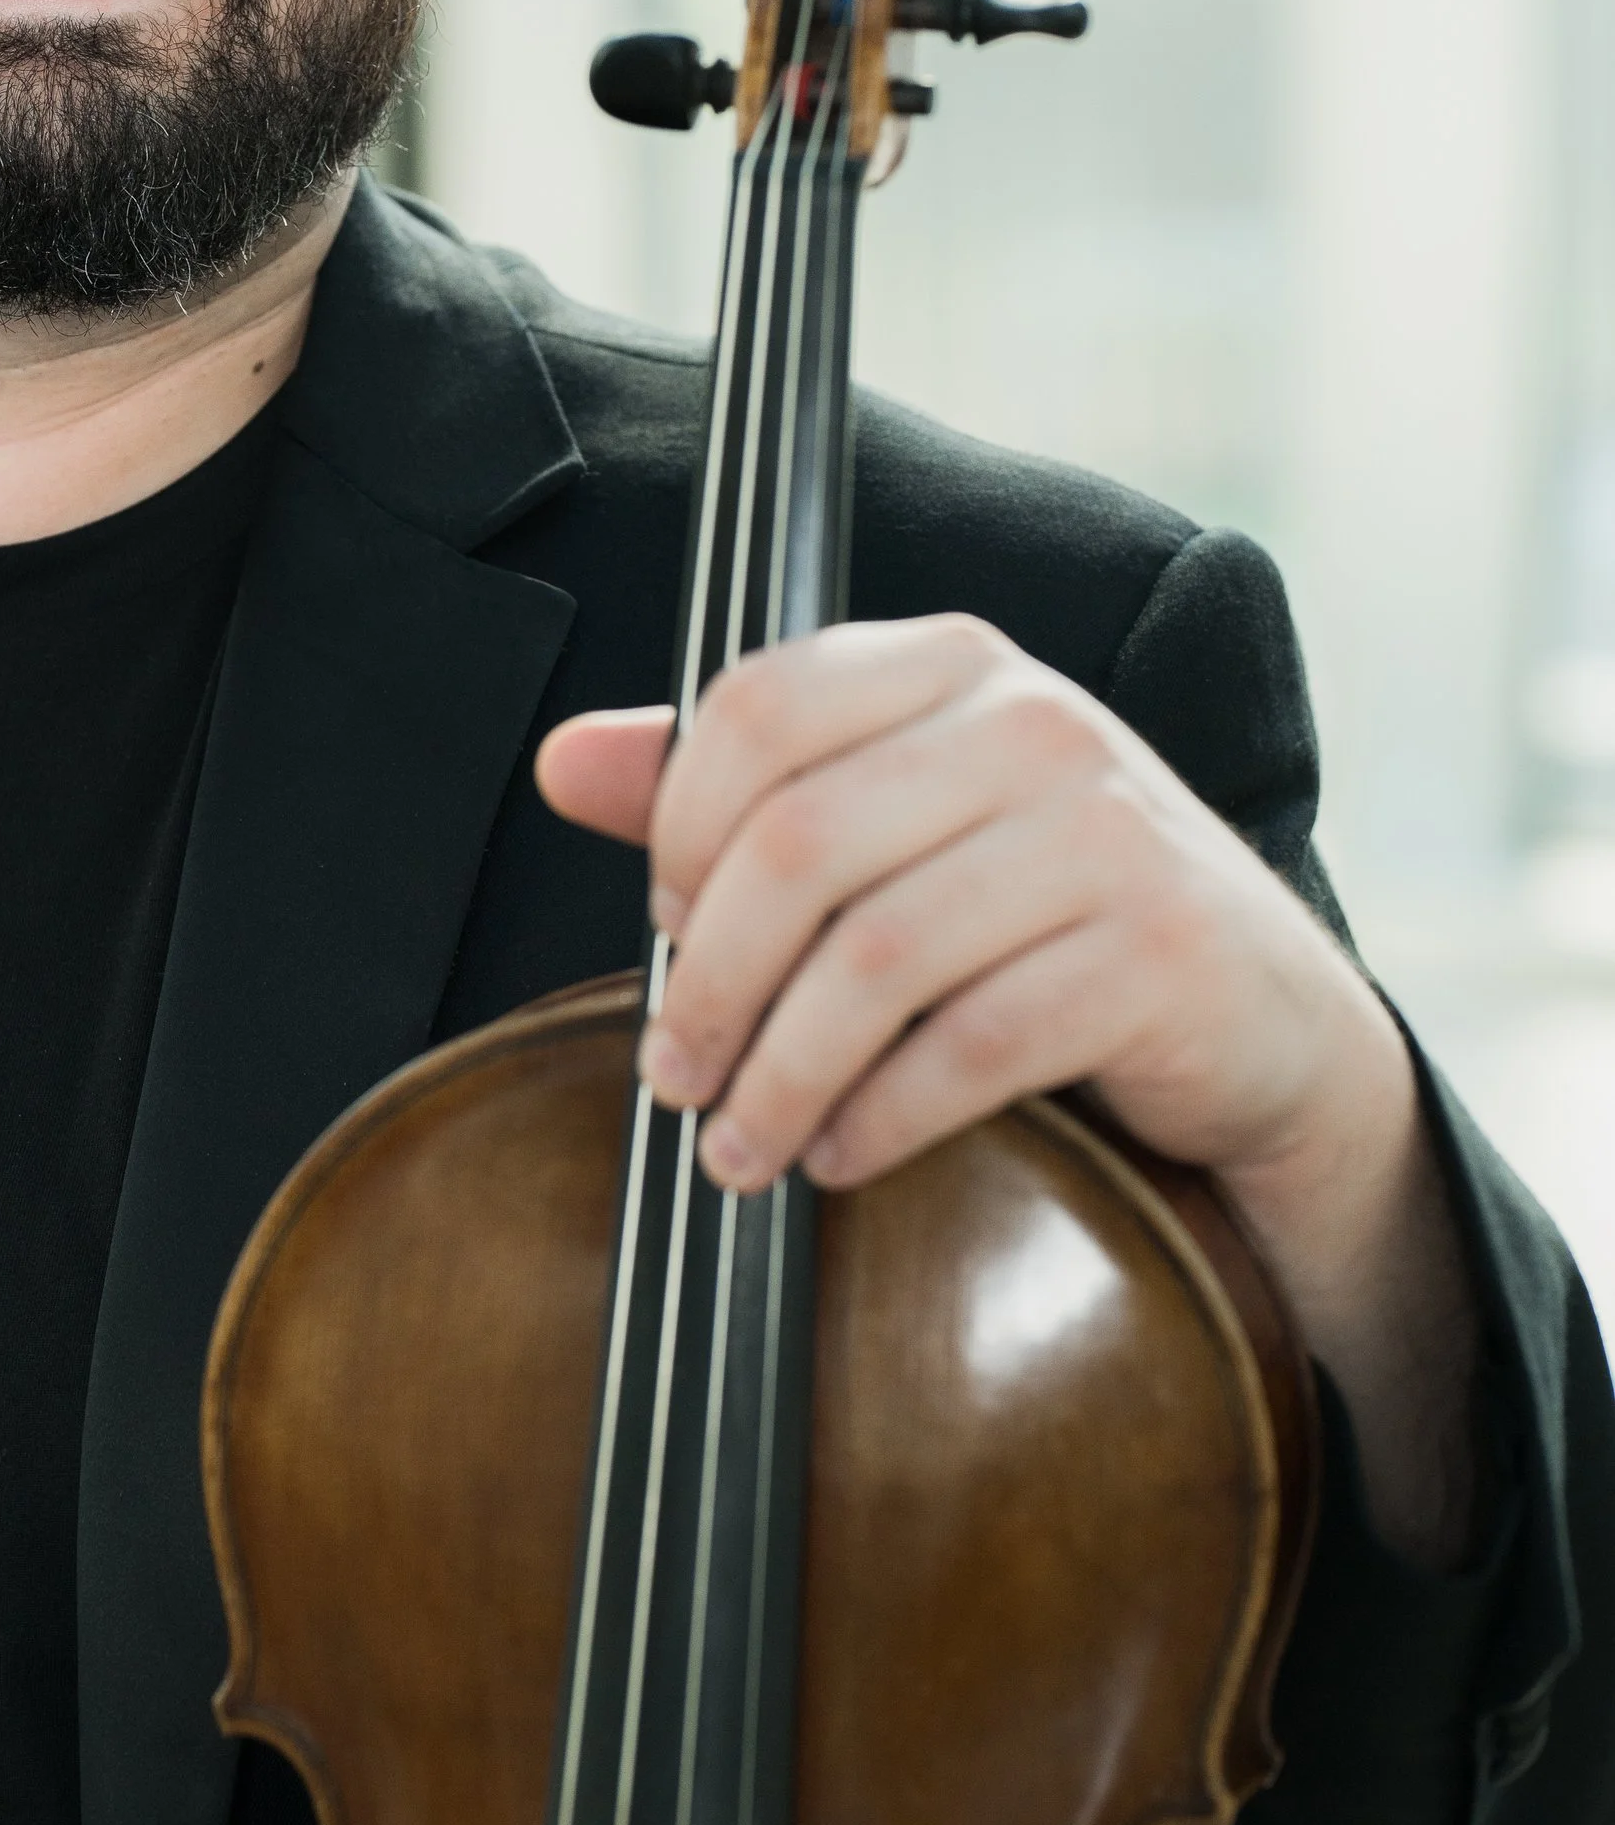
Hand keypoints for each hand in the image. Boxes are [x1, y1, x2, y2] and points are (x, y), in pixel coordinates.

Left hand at [536, 617, 1479, 1566]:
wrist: (1260, 1018)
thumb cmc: (1045, 917)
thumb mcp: (895, 827)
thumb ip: (732, 792)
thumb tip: (563, 760)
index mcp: (951, 666)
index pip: (757, 710)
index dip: (679, 833)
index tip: (662, 932)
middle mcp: (1034, 722)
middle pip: (798, 845)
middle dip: (712, 985)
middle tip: (673, 1080)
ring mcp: (1108, 831)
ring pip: (877, 959)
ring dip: (783, 1076)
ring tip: (740, 1148)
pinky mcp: (1158, 952)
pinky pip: (973, 1046)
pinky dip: (882, 1118)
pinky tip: (843, 1157)